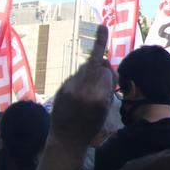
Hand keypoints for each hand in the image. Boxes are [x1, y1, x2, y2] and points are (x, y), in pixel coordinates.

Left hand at [48, 25, 112, 152]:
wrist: (67, 141)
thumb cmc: (91, 127)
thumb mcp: (105, 108)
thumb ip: (106, 86)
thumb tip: (103, 65)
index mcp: (98, 97)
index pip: (106, 71)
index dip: (108, 69)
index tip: (101, 28)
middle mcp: (83, 90)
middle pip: (95, 65)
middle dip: (100, 65)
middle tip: (102, 68)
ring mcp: (70, 89)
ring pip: (83, 69)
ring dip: (89, 73)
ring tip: (89, 89)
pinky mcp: (61, 89)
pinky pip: (74, 78)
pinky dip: (79, 81)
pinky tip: (78, 95)